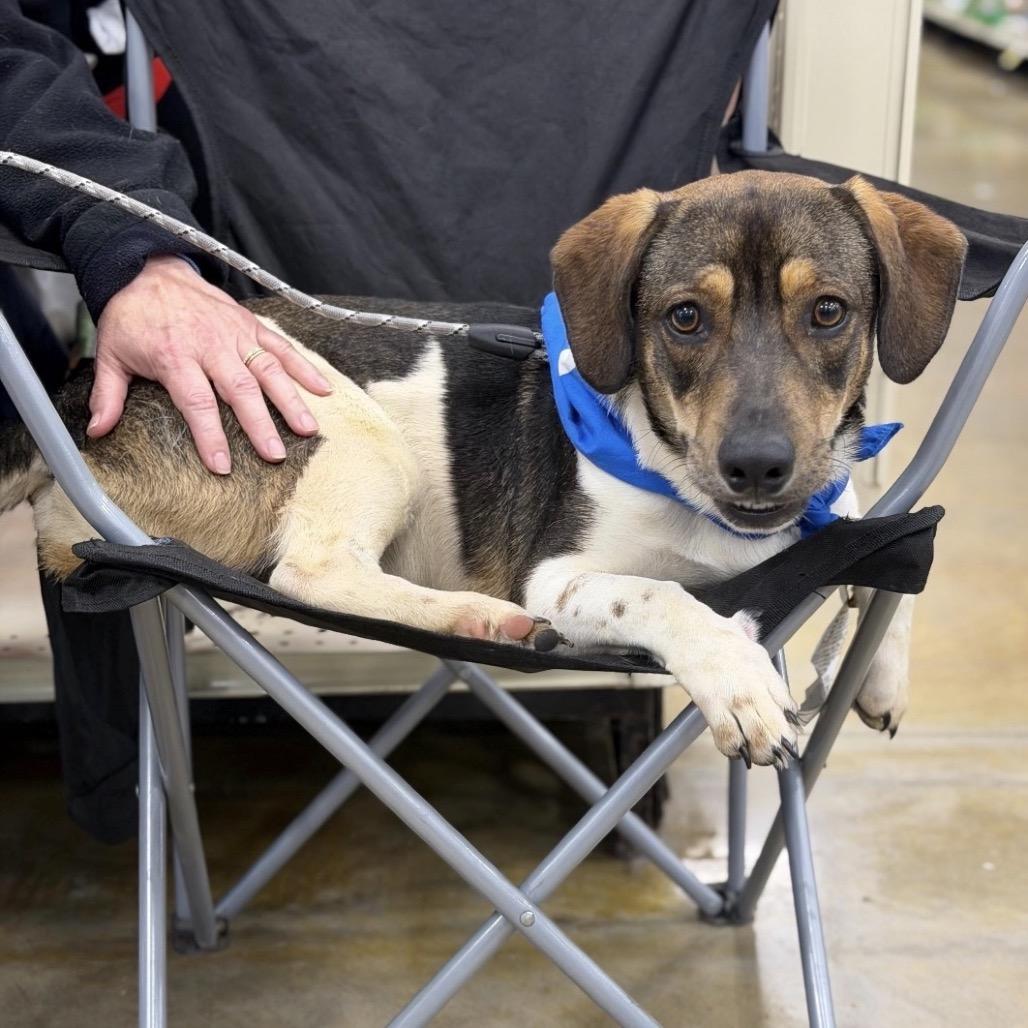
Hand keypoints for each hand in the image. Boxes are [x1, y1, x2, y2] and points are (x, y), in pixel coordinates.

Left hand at [90, 255, 332, 473]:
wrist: (146, 266)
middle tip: (276, 455)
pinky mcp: (250, 324)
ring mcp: (235, 333)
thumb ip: (108, 395)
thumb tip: (98, 432)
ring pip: (268, 369)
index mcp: (175, 356)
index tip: (223, 465)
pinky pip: (281, 346)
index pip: (197, 402)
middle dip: (261, 425)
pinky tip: (322, 389)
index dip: (211, 436)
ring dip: (291, 400)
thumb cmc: (131, 314)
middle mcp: (210, 345)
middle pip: (240, 390)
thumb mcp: (111, 353)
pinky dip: (303, 366)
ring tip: (308, 429)